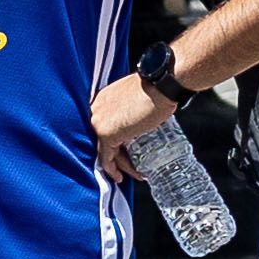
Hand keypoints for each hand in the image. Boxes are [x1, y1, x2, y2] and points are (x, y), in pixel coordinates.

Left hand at [87, 65, 170, 180]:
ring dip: (119, 165)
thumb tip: (142, 121)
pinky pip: (106, 157)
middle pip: (102, 138)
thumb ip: (133, 109)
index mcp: (104, 98)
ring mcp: (99, 121)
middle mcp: (97, 108)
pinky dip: (113, 169)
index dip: (113, 141)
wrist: (162, 83)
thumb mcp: (139, 98)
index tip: (122, 151)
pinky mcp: (106, 133)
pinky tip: (121, 176)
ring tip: (134, 173)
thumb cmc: (158, 86)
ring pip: (105, 149)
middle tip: (127, 166)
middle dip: (116, 155)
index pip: (104, 124)